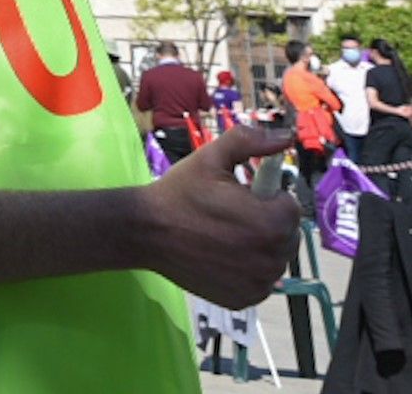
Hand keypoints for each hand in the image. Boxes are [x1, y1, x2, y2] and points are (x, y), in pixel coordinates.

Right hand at [136, 122, 297, 308]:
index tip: (240, 196)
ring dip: (257, 246)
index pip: (289, 207)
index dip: (265, 197)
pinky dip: (247, 269)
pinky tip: (221, 256)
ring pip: (274, 258)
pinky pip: (261, 280)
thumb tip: (285, 136)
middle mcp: (273, 257)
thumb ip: (249, 142)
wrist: (145, 231)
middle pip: (286, 234)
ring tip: (224, 234)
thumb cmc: (179, 194)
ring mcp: (260, 282)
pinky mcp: (247, 298)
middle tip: (231, 214)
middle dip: (265, 222)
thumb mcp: (210, 159)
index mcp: (272, 221)